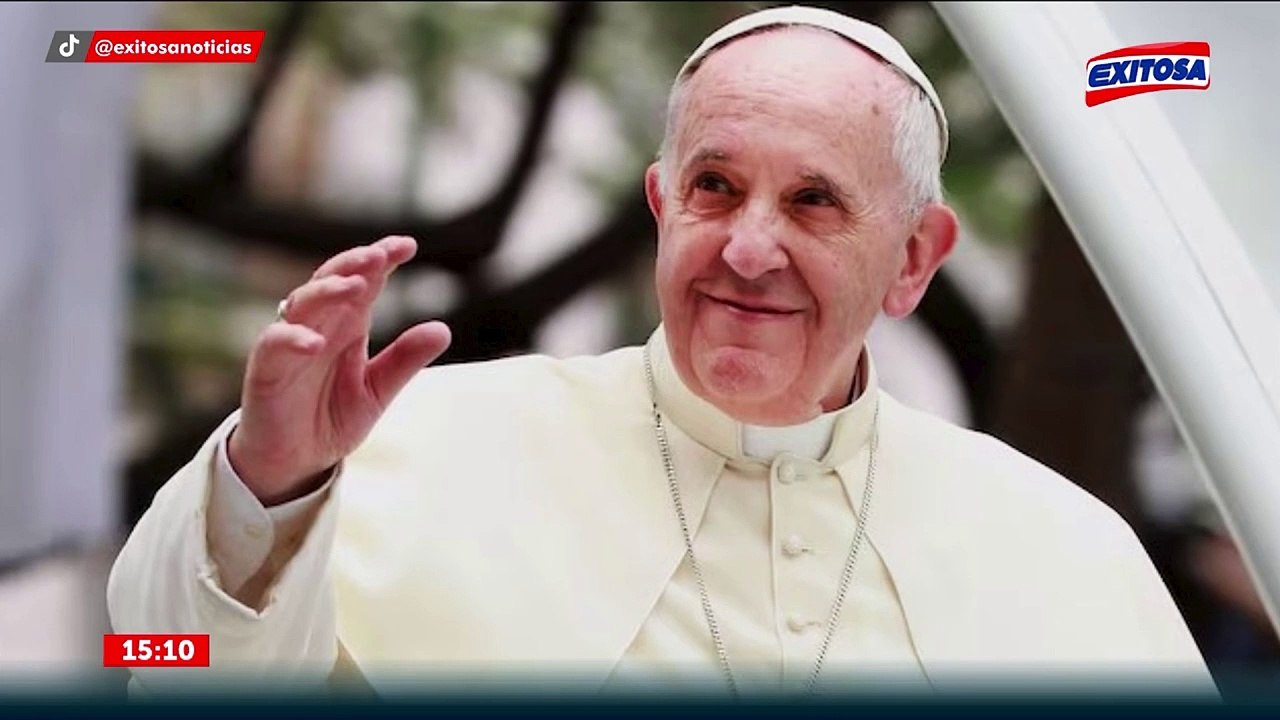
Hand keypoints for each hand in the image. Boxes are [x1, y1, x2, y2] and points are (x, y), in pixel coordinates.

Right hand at [227, 236, 451, 504]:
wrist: (294, 461)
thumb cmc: (330, 418)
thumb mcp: (377, 391)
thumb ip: (405, 360)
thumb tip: (443, 329)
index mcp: (348, 325)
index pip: (364, 281)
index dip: (381, 259)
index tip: (407, 245)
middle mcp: (319, 325)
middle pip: (331, 280)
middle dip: (354, 264)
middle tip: (379, 256)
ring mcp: (290, 344)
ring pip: (302, 302)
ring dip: (326, 291)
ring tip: (354, 286)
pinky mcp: (266, 369)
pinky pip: (274, 344)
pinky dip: (293, 338)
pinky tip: (316, 342)